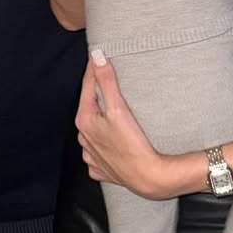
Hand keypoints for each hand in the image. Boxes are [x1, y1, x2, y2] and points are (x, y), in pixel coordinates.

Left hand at [77, 50, 170, 199]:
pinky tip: (116, 140)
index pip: (87, 87)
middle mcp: (83, 139)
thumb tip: (97, 57)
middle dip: (98, 95)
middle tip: (109, 81)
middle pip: (90, 109)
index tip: (98, 55)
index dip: (94, 70)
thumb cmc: (133, 144)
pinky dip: (105, 142)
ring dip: (101, 120)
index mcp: (84, 121)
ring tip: (114, 112)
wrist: (148, 177)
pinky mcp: (101, 169)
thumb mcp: (118, 108)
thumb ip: (107, 81)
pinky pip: (99, 150)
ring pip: (94, 130)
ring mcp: (91, 156)